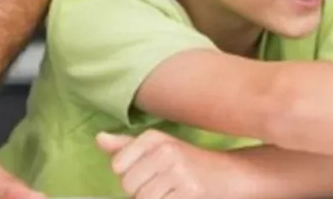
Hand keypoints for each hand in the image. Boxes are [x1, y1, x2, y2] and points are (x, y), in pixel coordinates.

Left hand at [96, 131, 254, 198]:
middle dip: (143, 191)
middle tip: (165, 184)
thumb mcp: (160, 148)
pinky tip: (181, 196)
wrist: (233, 173)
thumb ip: (128, 147)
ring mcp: (178, 171)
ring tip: (173, 192)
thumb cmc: (191, 163)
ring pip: (143, 198)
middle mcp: (166, 150)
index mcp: (155, 138)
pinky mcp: (190, 191)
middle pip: (129, 185)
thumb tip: (99, 138)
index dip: (132, 175)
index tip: (151, 173)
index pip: (118, 166)